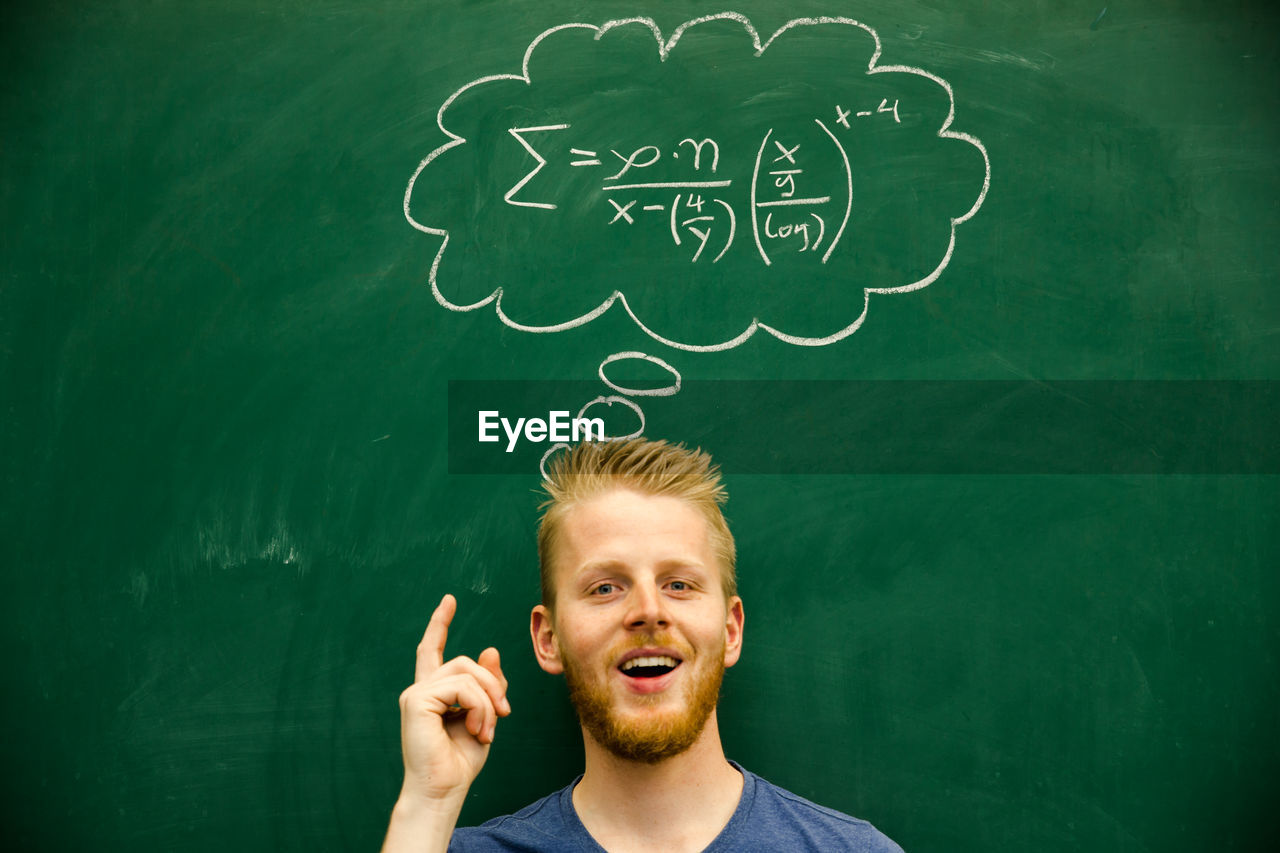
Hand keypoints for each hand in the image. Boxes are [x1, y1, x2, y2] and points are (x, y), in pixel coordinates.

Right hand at [396, 594, 510, 806]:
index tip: (449, 600)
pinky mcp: (416, 701)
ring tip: (487, 729)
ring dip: (488, 702)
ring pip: (467, 673)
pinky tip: (476, 730)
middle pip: (465, 662)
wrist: (443, 791)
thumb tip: (491, 649)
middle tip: (505, 714)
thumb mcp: (484, 716)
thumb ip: (488, 685)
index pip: (433, 650)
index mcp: (432, 692)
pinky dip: (479, 708)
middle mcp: (420, 689)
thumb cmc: (460, 761)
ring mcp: (415, 694)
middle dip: (492, 684)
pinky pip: (462, 688)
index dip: (440, 623)